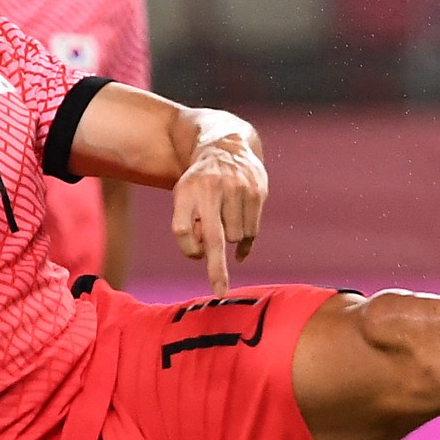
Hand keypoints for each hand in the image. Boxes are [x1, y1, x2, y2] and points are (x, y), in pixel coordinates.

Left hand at [171, 129, 264, 298]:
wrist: (226, 147)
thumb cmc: (200, 183)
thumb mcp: (186, 196)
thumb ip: (190, 223)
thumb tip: (205, 252)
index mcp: (187, 190)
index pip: (183, 230)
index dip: (190, 247)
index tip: (197, 256)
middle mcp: (211, 188)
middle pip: (213, 239)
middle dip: (217, 269)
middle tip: (220, 292)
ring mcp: (236, 189)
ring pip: (236, 237)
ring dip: (232, 238)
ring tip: (228, 219)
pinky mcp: (256, 191)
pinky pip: (252, 231)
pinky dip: (246, 241)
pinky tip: (242, 232)